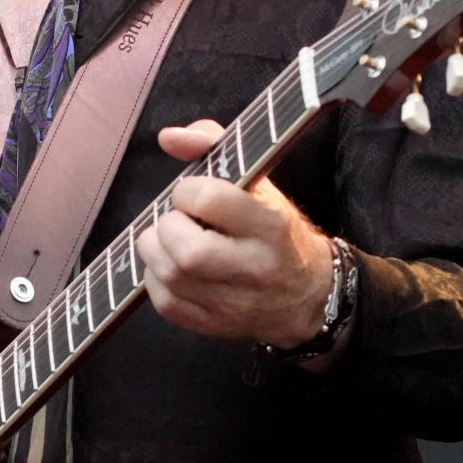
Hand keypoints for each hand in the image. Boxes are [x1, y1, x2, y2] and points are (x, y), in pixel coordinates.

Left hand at [136, 119, 331, 344]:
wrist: (308, 294)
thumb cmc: (276, 230)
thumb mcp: (258, 183)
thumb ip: (214, 146)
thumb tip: (168, 137)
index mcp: (269, 225)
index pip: (211, 201)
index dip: (188, 191)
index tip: (191, 193)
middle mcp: (254, 267)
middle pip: (188, 251)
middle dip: (167, 227)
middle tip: (176, 221)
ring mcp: (235, 302)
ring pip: (172, 277)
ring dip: (155, 251)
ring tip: (167, 240)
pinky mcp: (216, 326)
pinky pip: (167, 304)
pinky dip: (155, 281)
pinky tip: (168, 267)